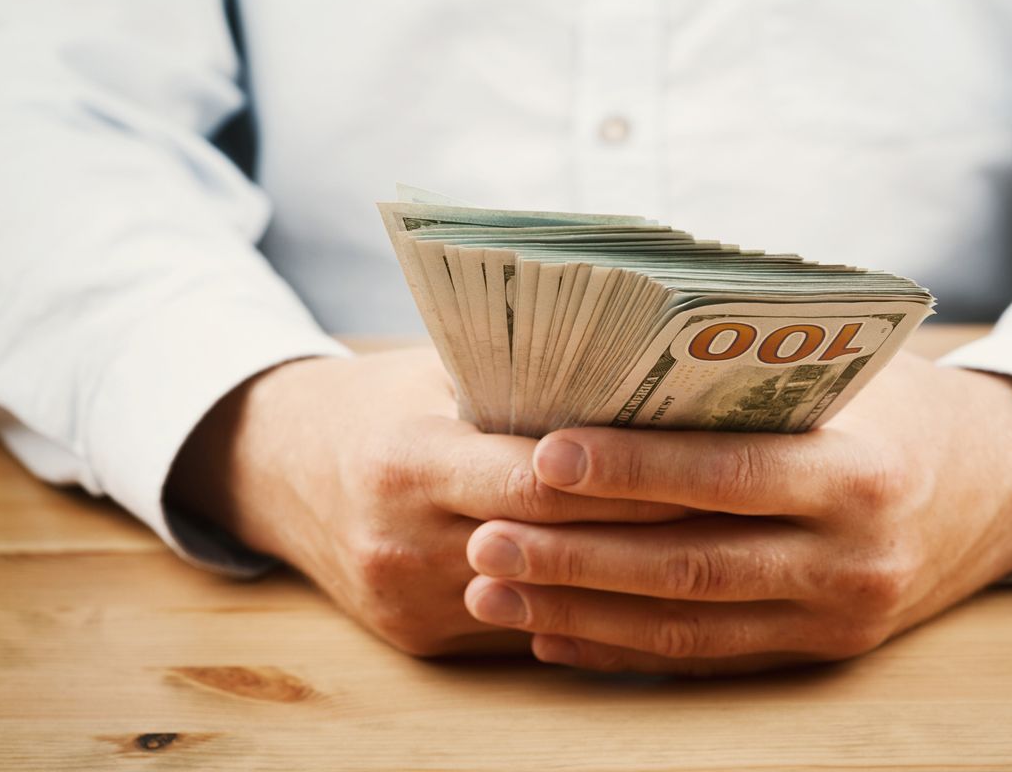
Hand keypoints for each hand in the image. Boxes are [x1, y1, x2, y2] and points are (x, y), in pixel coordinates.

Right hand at [167, 347, 687, 656]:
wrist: (280, 469)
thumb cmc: (382, 403)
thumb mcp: (437, 373)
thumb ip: (521, 386)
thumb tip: (635, 388)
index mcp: (408, 459)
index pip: (540, 480)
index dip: (625, 481)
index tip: (702, 470)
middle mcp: (401, 539)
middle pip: (552, 548)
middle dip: (645, 535)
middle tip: (732, 523)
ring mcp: (406, 601)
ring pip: (544, 605)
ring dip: (623, 586)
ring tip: (703, 559)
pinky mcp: (416, 638)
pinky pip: (519, 633)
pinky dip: (578, 613)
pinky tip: (639, 596)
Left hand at [462, 352, 1011, 674]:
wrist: (1006, 487)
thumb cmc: (903, 407)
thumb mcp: (846, 376)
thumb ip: (746, 381)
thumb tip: (607, 369)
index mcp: (858, 473)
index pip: (723, 475)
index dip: (629, 471)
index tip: (539, 458)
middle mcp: (850, 558)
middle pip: (689, 565)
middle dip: (575, 557)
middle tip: (483, 541)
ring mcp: (837, 618)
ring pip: (687, 626)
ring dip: (580, 614)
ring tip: (492, 593)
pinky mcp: (821, 653)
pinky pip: (707, 662)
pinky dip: (623, 652)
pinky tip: (554, 635)